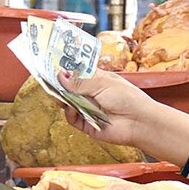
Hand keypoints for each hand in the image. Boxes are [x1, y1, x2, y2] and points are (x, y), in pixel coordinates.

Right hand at [58, 69, 188, 165]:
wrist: (139, 122)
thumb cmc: (128, 98)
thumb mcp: (103, 83)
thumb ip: (80, 82)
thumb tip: (61, 75)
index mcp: (97, 80)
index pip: (76, 73)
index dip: (65, 69)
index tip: (52, 65)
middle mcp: (91, 94)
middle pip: (69, 89)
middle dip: (59, 85)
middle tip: (49, 81)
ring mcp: (88, 109)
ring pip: (68, 103)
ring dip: (63, 99)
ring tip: (59, 95)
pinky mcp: (87, 124)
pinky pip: (72, 119)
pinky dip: (69, 114)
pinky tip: (71, 108)